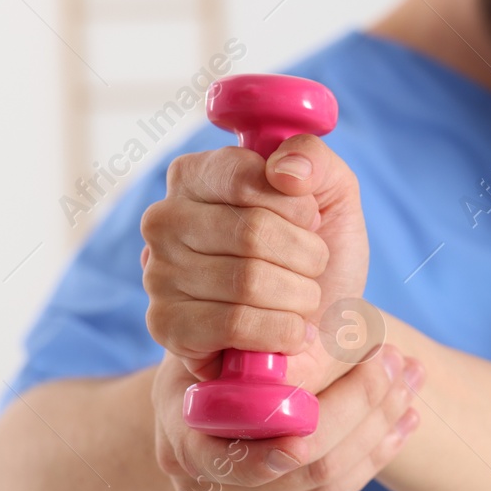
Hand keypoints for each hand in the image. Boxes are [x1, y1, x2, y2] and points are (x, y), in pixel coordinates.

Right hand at [140, 134, 368, 390]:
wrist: (318, 331)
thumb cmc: (315, 255)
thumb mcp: (331, 193)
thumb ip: (314, 158)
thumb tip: (284, 170)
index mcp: (196, 174)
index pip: (246, 175)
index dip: (296, 206)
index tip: (310, 220)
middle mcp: (165, 218)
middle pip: (253, 231)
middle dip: (306, 256)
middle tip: (312, 268)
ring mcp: (159, 273)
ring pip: (249, 281)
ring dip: (300, 296)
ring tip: (302, 300)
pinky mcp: (166, 325)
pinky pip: (236, 324)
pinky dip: (282, 330)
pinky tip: (291, 331)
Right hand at [151, 347, 424, 490]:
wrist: (193, 409)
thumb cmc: (218, 355)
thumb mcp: (234, 336)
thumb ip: (272, 347)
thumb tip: (322, 351)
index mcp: (185, 427)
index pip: (266, 428)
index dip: (332, 403)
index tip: (378, 355)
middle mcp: (196, 484)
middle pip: (308, 461)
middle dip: (368, 403)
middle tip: (402, 360)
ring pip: (326, 487)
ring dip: (380, 431)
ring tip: (412, 381)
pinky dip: (373, 459)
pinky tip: (404, 422)